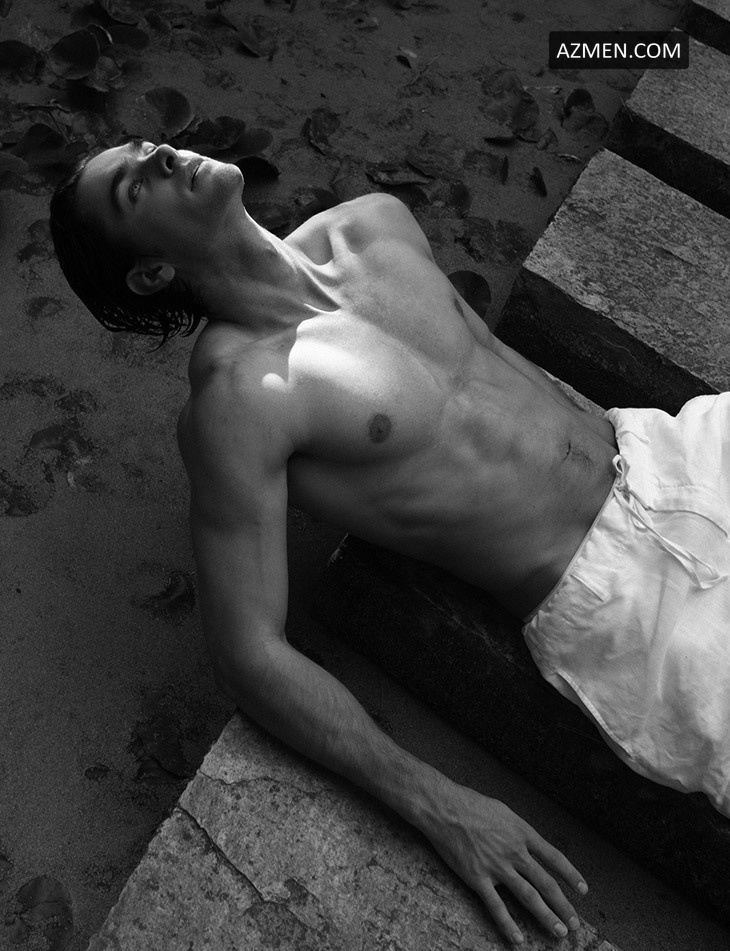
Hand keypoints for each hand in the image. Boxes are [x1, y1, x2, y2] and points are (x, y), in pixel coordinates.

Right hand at [425, 784, 586, 944]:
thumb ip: (518, 830)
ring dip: (546, 916)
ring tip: (558, 932)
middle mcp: (515, 852)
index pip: (554, 858)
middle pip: (546, 882)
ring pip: (528, 896)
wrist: (445, 809)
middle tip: (574, 923)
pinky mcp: (478, 878)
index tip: (583, 890)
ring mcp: (497, 867)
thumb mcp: (503, 812)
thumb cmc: (471, 805)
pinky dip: (508, 925)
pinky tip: (518, 939)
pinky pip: (496, 906)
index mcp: (522, 833)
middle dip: (563, 905)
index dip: (571, 875)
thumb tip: (527, 840)